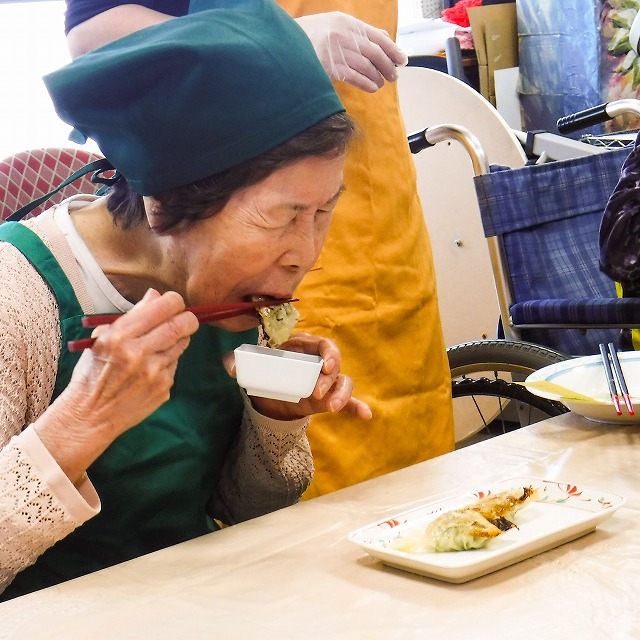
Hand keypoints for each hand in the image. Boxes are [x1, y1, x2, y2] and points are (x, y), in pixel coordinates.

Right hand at [33, 288, 198, 482]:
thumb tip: (155, 295)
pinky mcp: (163, 388)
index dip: (174, 301)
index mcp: (120, 336)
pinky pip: (175, 364)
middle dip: (188, 318)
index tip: (174, 303)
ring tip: (163, 342)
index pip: (163, 308)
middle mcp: (139, 353)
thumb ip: (132, 316)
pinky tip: (152, 366)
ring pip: (182, 344)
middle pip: (182, 325)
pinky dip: (169, 360)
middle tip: (186, 318)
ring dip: (178, 338)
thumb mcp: (102, 339)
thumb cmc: (93, 373)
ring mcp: (154, 372)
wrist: (89, 415)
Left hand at [223, 333, 371, 421]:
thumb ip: (237, 363)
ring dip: (343, 394)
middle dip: (330, 378)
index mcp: (303, 348)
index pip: (322, 344)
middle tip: (317, 393)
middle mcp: (318, 363)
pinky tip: (366, 415)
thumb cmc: (263, 371)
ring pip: (343, 382)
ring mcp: (325, 381)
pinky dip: (358, 407)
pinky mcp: (328, 399)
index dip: (329, 352)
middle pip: (335, 364)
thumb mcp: (249, 367)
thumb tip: (230, 365)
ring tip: (332, 408)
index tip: (325, 366)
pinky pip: (349, 401)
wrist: (268, 394)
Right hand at [296, 12, 407, 92]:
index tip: (402, 59)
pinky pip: (354, 76)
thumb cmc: (308, 37)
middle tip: (393, 76)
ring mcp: (335, 50)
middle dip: (387, 65)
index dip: (392, 49)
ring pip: (366, 65)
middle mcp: (342, 34)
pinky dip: (366, 83)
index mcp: (345, 21)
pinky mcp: (328, 66)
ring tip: (381, 83)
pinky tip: (372, 88)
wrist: (282, 44)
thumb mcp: (333, 25)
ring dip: (377, 76)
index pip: (375, 35)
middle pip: (374, 52)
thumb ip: (357, 31)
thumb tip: (383, 36)